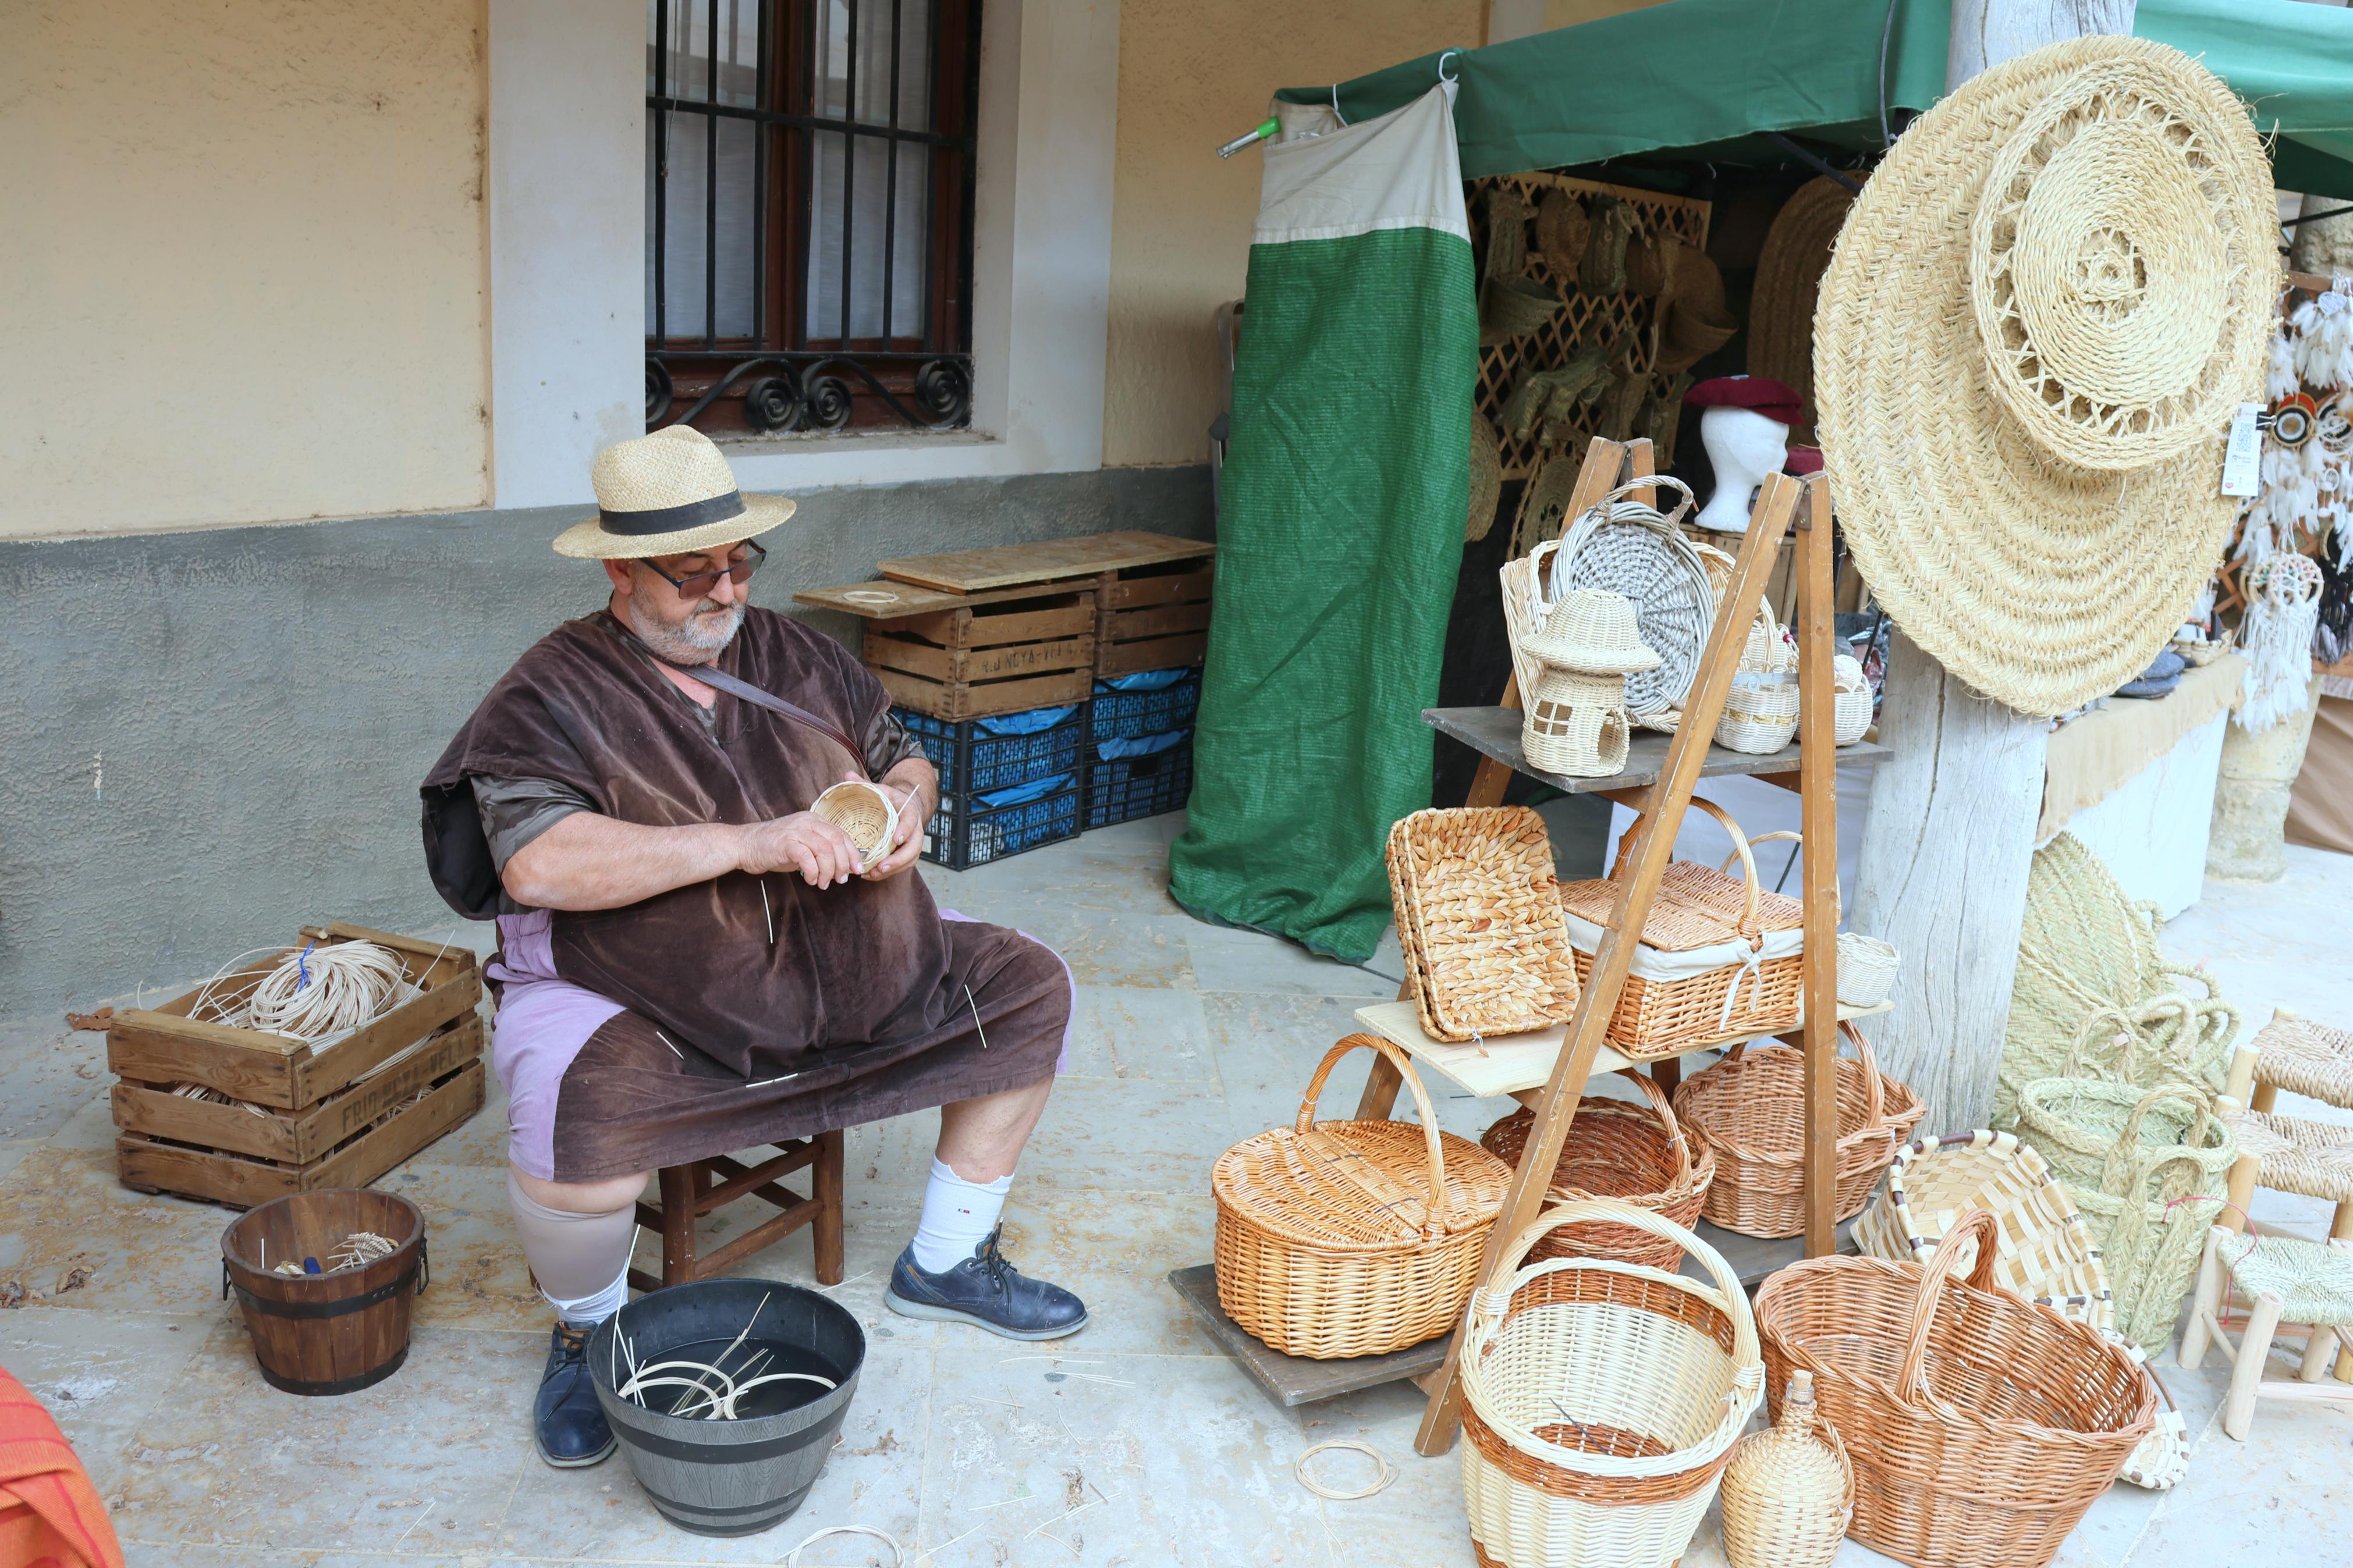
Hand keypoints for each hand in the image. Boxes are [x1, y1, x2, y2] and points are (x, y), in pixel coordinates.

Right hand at [738, 810, 863, 888]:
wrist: (746, 845)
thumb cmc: (776, 848)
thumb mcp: (804, 845)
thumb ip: (822, 851)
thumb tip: (844, 866)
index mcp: (814, 821)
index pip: (842, 835)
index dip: (853, 854)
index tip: (857, 870)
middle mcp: (807, 822)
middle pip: (837, 841)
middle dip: (842, 864)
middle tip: (841, 879)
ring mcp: (796, 831)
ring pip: (825, 849)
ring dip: (828, 871)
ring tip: (823, 883)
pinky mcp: (785, 842)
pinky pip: (807, 857)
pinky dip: (812, 872)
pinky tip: (809, 880)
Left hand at [861, 771, 930, 880]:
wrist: (903, 806)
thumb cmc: (889, 798)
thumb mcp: (878, 789)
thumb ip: (863, 783)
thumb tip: (847, 775)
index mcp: (908, 809)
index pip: (911, 819)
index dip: (905, 830)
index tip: (896, 840)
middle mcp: (914, 828)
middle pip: (914, 847)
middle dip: (899, 859)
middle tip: (881, 866)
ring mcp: (912, 842)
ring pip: (909, 859)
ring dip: (893, 869)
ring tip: (874, 874)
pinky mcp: (907, 852)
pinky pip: (902, 865)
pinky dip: (888, 872)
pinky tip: (872, 875)